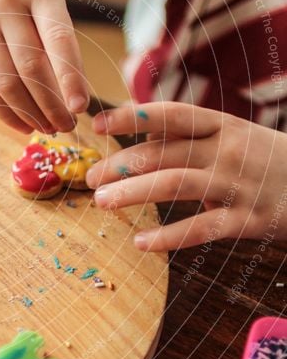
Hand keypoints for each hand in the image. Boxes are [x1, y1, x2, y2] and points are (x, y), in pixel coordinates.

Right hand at [0, 0, 89, 133]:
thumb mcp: (50, 3)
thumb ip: (61, 44)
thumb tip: (74, 99)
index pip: (58, 40)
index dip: (70, 78)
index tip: (81, 108)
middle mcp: (7, 6)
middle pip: (30, 67)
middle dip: (51, 105)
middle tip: (68, 126)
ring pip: (5, 83)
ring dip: (29, 114)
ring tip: (48, 128)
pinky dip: (6, 112)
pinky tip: (24, 124)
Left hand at [86, 102, 286, 250]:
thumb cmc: (269, 162)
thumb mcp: (236, 138)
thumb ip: (192, 140)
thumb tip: (139, 143)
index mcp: (223, 125)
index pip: (171, 115)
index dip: (132, 118)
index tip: (97, 125)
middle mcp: (228, 150)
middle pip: (164, 152)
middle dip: (120, 165)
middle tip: (89, 179)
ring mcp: (238, 185)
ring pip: (174, 185)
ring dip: (133, 193)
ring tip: (102, 202)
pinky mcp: (248, 220)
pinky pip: (201, 228)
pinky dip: (168, 236)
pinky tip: (140, 243)